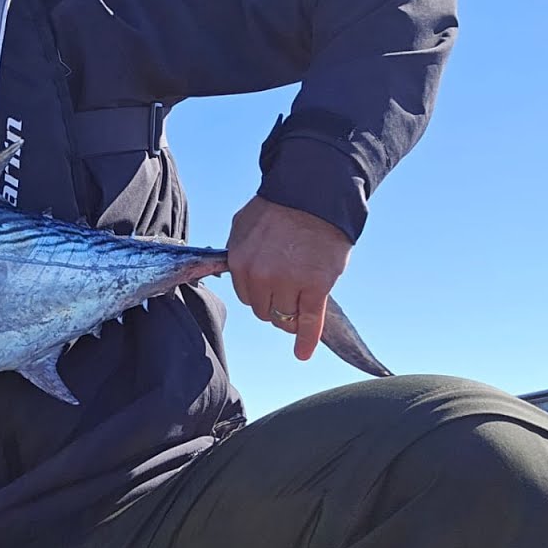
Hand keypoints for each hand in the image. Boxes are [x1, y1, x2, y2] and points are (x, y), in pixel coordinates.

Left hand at [226, 196, 352, 360]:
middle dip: (274, 303)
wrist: (314, 194)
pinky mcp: (316, 287)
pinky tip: (302, 353)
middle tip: (289, 287)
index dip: (259, 292)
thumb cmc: (278, 207)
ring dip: (290, 315)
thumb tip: (231, 269)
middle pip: (263, 310)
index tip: (270, 284)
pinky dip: (306, 340)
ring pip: (283, 317)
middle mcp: (261, 277)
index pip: (246, 296)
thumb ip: (237, 252)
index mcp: (240, 263)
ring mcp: (288, 283)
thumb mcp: (243, 226)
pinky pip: (309, 321)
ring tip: (301, 303)